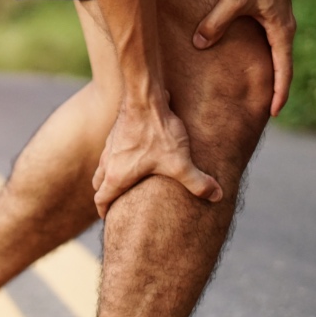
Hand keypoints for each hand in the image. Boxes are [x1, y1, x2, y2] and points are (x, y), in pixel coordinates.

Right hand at [92, 103, 222, 218]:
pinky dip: (117, 157)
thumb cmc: (156, 133)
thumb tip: (217, 197)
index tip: (109, 218)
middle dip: (106, 193)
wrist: (145, 98)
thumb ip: (197, 182)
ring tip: (124, 178)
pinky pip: (111, 151)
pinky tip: (133, 153)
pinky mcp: (116, 132)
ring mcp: (110, 146)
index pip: (101, 200)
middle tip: (116, 201)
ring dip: (110, 175)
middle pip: (98, 184)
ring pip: (103, 166)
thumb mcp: (179, 162)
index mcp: (116, 176)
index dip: (105, 211)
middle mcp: (108, 163)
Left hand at [192, 0, 296, 116]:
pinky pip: (264, 44)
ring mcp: (275, 21)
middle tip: (263, 111)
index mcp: (280, 29)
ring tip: (254, 95)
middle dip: (274, 90)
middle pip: (281, 67)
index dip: (279, 92)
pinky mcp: (266, 14)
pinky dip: (259, 60)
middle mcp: (281, 28)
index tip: (274, 112)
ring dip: (266, 75)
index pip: (284, 69)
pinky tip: (244, 67)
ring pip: (272, 56)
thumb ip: (216, 23)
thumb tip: (200, 45)